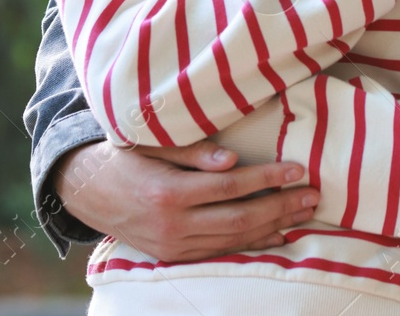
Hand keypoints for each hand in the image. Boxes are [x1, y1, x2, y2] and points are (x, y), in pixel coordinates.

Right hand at [53, 139, 317, 262]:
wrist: (86, 189)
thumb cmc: (125, 156)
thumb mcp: (153, 143)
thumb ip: (193, 151)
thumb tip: (233, 160)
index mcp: (168, 192)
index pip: (229, 187)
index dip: (267, 179)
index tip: (297, 169)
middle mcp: (172, 225)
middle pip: (238, 218)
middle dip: (280, 206)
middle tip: (313, 195)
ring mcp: (173, 245)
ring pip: (233, 239)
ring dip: (273, 226)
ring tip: (304, 212)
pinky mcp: (174, 255)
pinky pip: (220, 252)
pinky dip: (252, 244)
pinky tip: (277, 236)